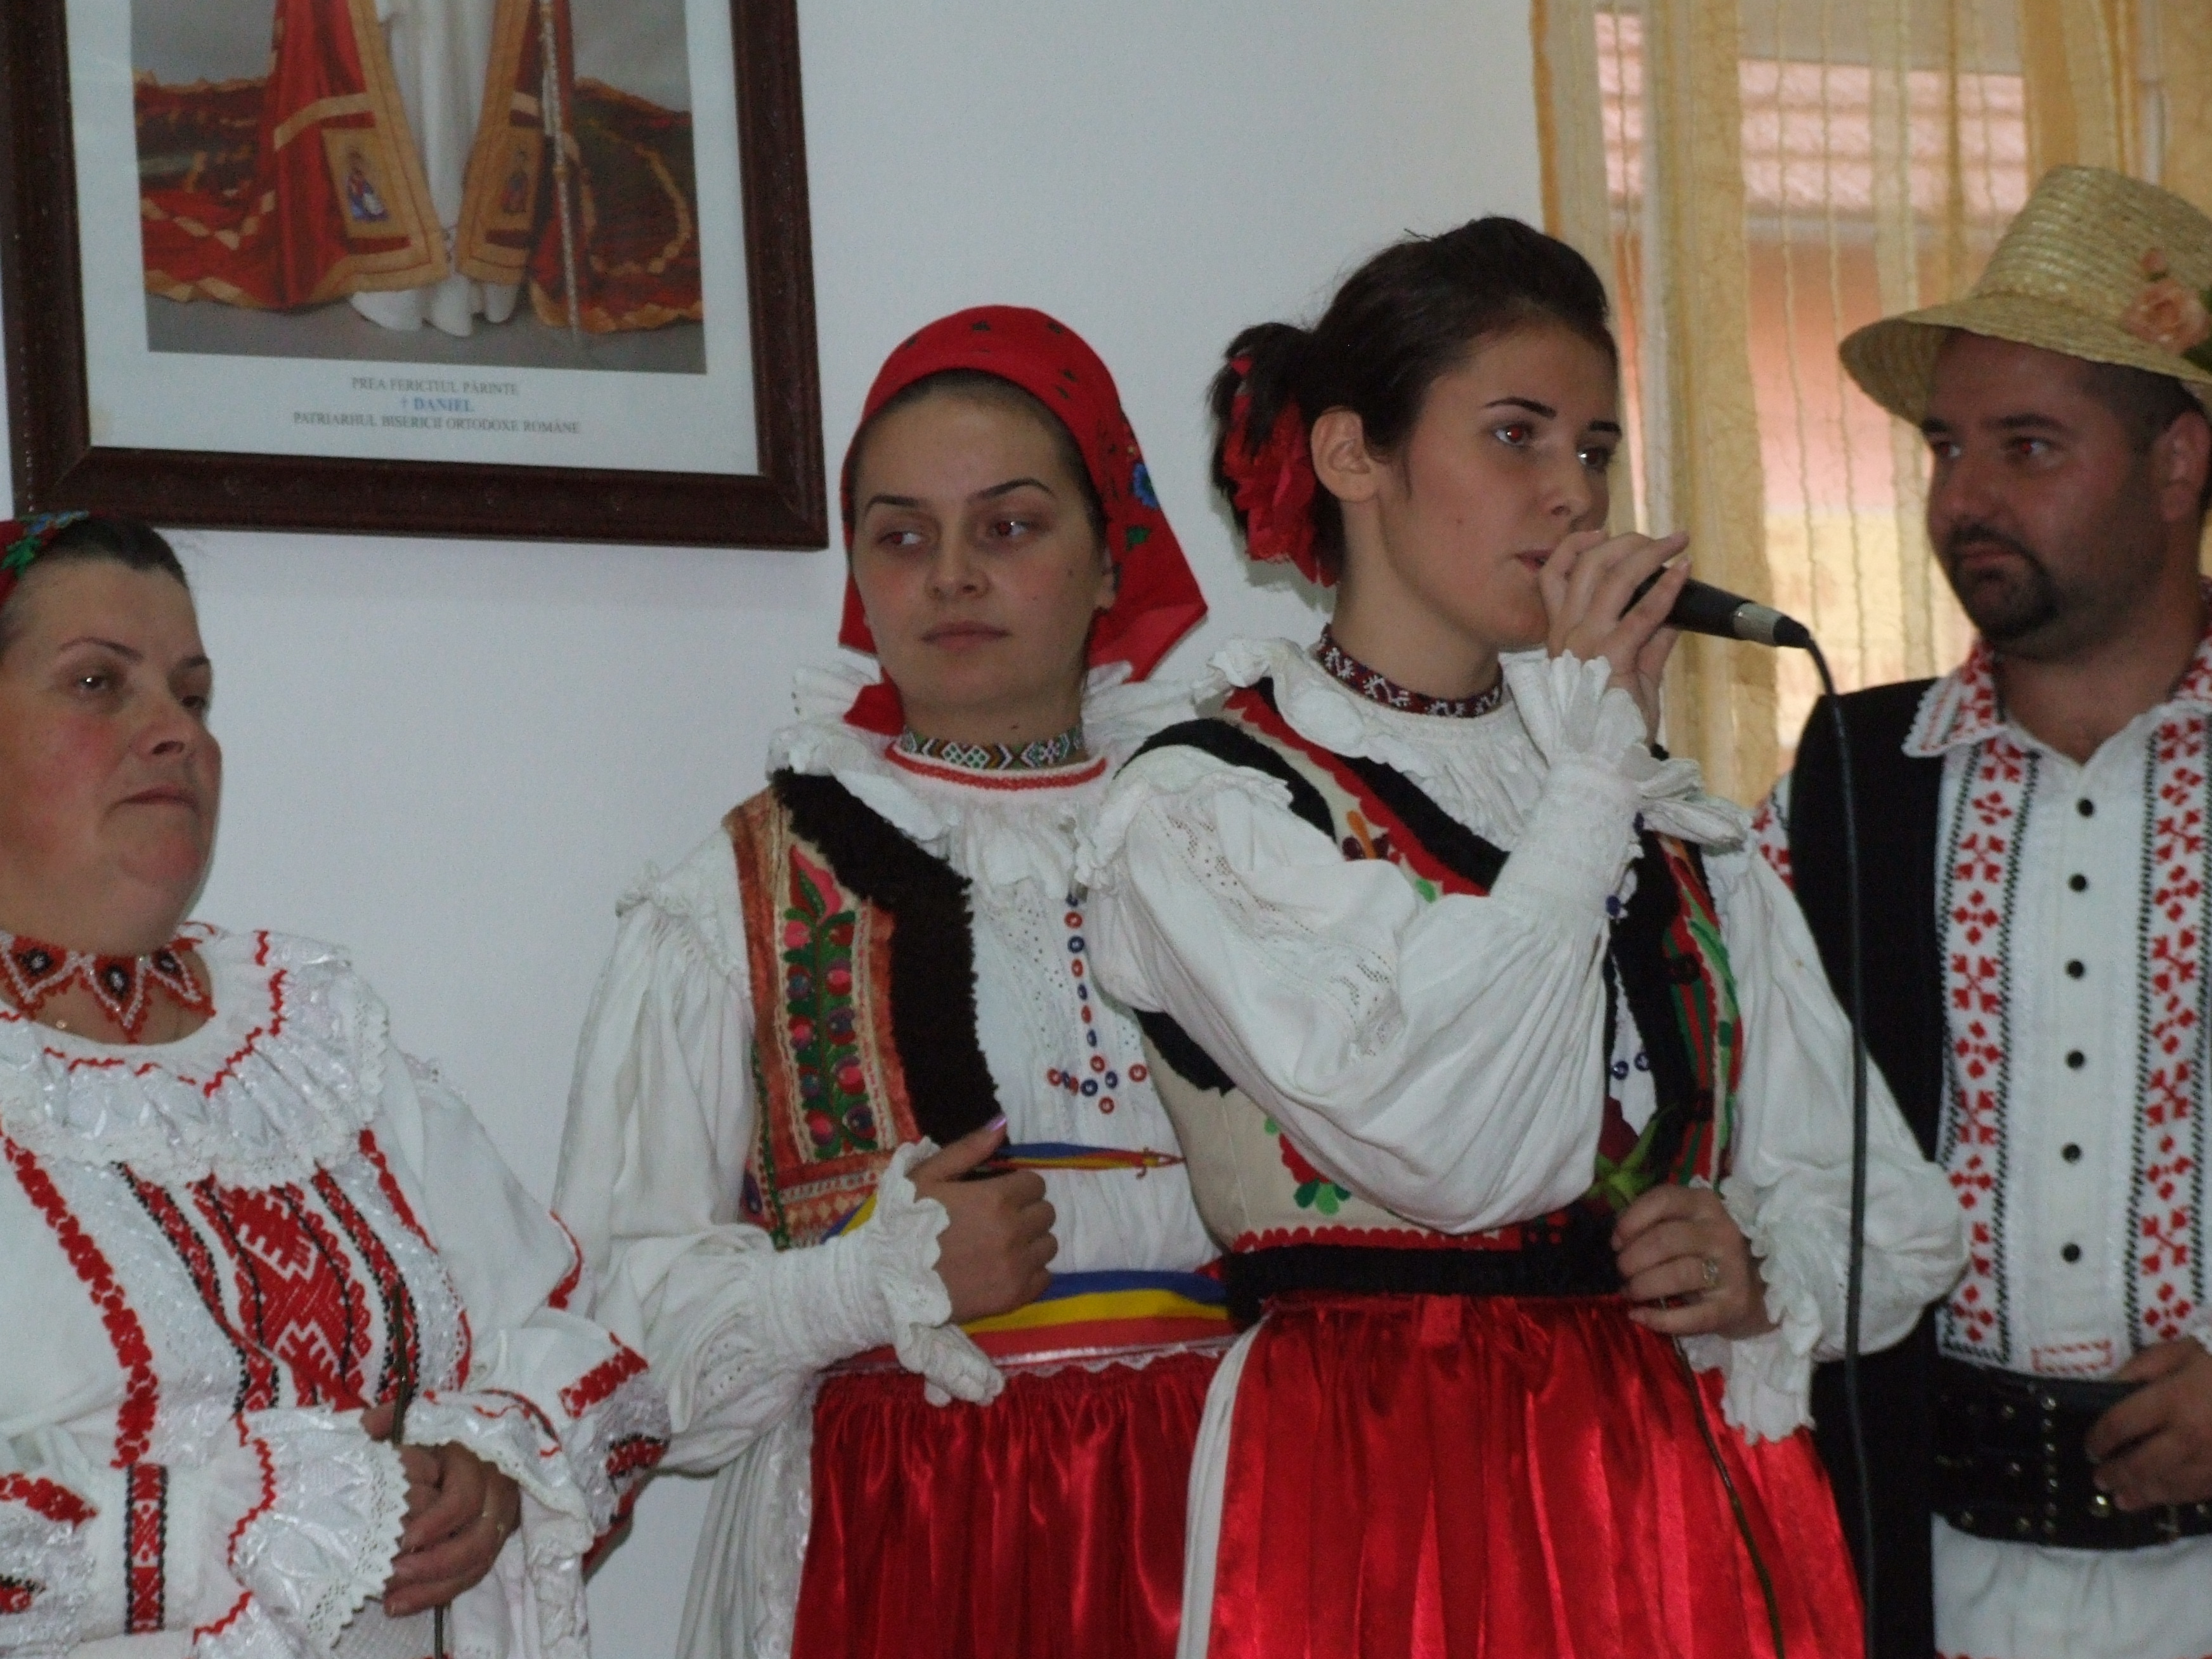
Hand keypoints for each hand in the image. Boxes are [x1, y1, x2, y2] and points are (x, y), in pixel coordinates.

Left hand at [362, 1403, 521, 1617]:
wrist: (484, 1438)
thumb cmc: (444, 1430)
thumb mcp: (420, 1419)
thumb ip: (394, 1420)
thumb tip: (368, 1424)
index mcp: (479, 1459)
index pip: (466, 1498)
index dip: (439, 1521)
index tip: (405, 1539)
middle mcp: (497, 1492)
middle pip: (479, 1540)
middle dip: (435, 1564)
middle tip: (392, 1573)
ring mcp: (500, 1518)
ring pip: (478, 1563)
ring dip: (435, 1587)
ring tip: (391, 1600)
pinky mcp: (493, 1540)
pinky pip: (472, 1574)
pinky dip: (438, 1593)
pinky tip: (400, 1603)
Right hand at [911, 1118, 1056, 1323]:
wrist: (888, 1280)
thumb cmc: (905, 1223)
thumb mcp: (928, 1176)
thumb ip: (969, 1149)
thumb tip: (1002, 1123)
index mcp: (996, 1198)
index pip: (1036, 1184)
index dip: (1018, 1187)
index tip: (999, 1196)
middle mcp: (1014, 1231)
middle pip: (1046, 1213)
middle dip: (1027, 1212)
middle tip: (1000, 1221)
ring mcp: (1016, 1267)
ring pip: (1048, 1245)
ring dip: (1031, 1242)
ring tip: (1003, 1246)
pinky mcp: (1014, 1296)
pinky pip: (1044, 1278)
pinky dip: (1030, 1272)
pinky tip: (1005, 1270)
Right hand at [1540, 529, 1689, 739]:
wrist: (1603, 764)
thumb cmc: (1613, 726)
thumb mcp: (1631, 675)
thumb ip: (1649, 641)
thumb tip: (1673, 611)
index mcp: (1559, 638)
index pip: (1552, 577)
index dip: (1575, 547)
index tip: (1602, 533)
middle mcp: (1566, 636)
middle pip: (1585, 566)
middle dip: (1624, 542)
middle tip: (1659, 538)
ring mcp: (1585, 645)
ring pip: (1611, 579)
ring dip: (1649, 554)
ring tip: (1677, 543)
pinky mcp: (1611, 658)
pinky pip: (1642, 613)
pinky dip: (1666, 588)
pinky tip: (1683, 572)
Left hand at [1613, 1185, 1775, 1339]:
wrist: (1753, 1290)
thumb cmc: (1703, 1251)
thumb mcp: (1683, 1224)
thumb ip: (1652, 1221)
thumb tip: (1617, 1237)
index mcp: (1705, 1204)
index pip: (1664, 1199)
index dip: (1631, 1220)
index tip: (1616, 1241)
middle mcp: (1721, 1232)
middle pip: (1665, 1240)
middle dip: (1632, 1258)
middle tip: (1622, 1270)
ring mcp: (1731, 1269)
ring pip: (1677, 1274)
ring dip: (1642, 1286)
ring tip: (1629, 1291)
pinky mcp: (1733, 1305)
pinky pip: (1691, 1316)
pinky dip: (1658, 1318)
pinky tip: (1638, 1315)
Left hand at [2087, 1338, 2211, 1509]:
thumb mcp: (2179, 1351)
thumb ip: (2141, 1368)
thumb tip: (2109, 1389)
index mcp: (2172, 1400)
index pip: (2121, 1424)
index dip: (2100, 1439)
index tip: (2090, 1447)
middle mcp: (2190, 1436)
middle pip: (2142, 1463)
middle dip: (2116, 1474)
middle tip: (2100, 1479)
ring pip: (2170, 1486)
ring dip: (2142, 1494)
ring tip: (2122, 1499)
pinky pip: (2199, 1492)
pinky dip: (2176, 1497)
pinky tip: (2162, 1498)